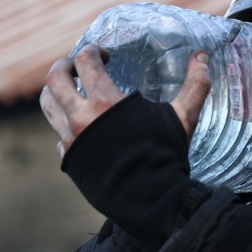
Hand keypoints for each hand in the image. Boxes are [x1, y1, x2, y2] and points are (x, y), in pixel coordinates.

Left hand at [41, 44, 212, 158]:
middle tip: (78, 66)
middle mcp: (81, 119)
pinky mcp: (70, 159)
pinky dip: (65, 124)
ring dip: (56, 91)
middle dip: (65, 66)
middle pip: (54, 79)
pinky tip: (81, 125)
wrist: (152, 200)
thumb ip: (195, 84)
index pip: (85, 61)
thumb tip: (203, 55)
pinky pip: (58, 134)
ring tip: (71, 90)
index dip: (93, 51)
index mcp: (106, 103)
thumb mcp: (183, 117)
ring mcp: (72, 140)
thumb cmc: (167, 157)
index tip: (105, 56)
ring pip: (48, 105)